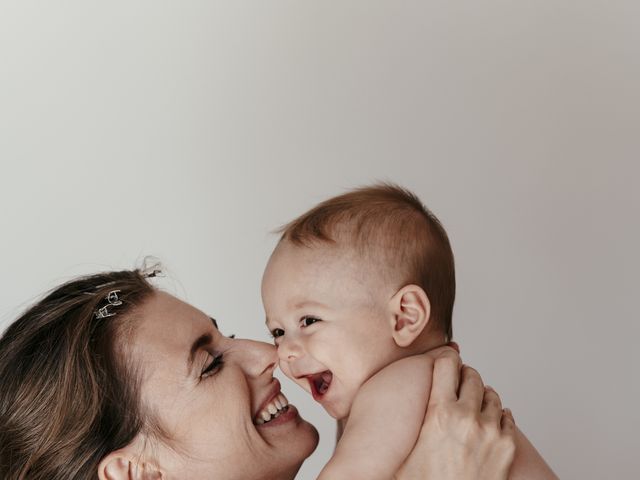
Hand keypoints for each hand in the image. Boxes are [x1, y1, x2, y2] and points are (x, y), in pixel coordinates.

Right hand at [396, 348, 515, 479]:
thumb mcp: (402, 452)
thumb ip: (401, 426)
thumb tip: (378, 414)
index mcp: (439, 414)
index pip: (445, 365)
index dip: (444, 360)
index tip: (443, 360)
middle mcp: (467, 418)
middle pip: (471, 376)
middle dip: (463, 376)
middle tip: (457, 381)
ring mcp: (491, 431)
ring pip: (491, 394)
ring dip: (481, 394)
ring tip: (472, 400)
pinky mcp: (507, 447)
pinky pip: (507, 416)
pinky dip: (498, 414)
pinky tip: (487, 419)